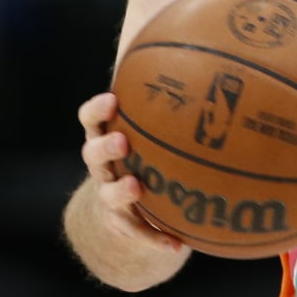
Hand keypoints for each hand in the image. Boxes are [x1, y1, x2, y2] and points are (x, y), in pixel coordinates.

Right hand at [78, 91, 183, 249]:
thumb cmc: (150, 150)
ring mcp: (109, 197)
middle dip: (104, 146)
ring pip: (107, 195)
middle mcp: (103, 166)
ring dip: (120, 191)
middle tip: (122, 140)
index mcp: (107, 135)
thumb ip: (175, 92)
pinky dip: (156, 239)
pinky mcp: (125, 225)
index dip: (97, 109)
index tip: (113, 99)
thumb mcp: (157, 123)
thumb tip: (205, 51)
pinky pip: (139, 234)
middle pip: (92, 154)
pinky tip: (179, 246)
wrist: (129, 204)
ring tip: (138, 188)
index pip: (91, 118)